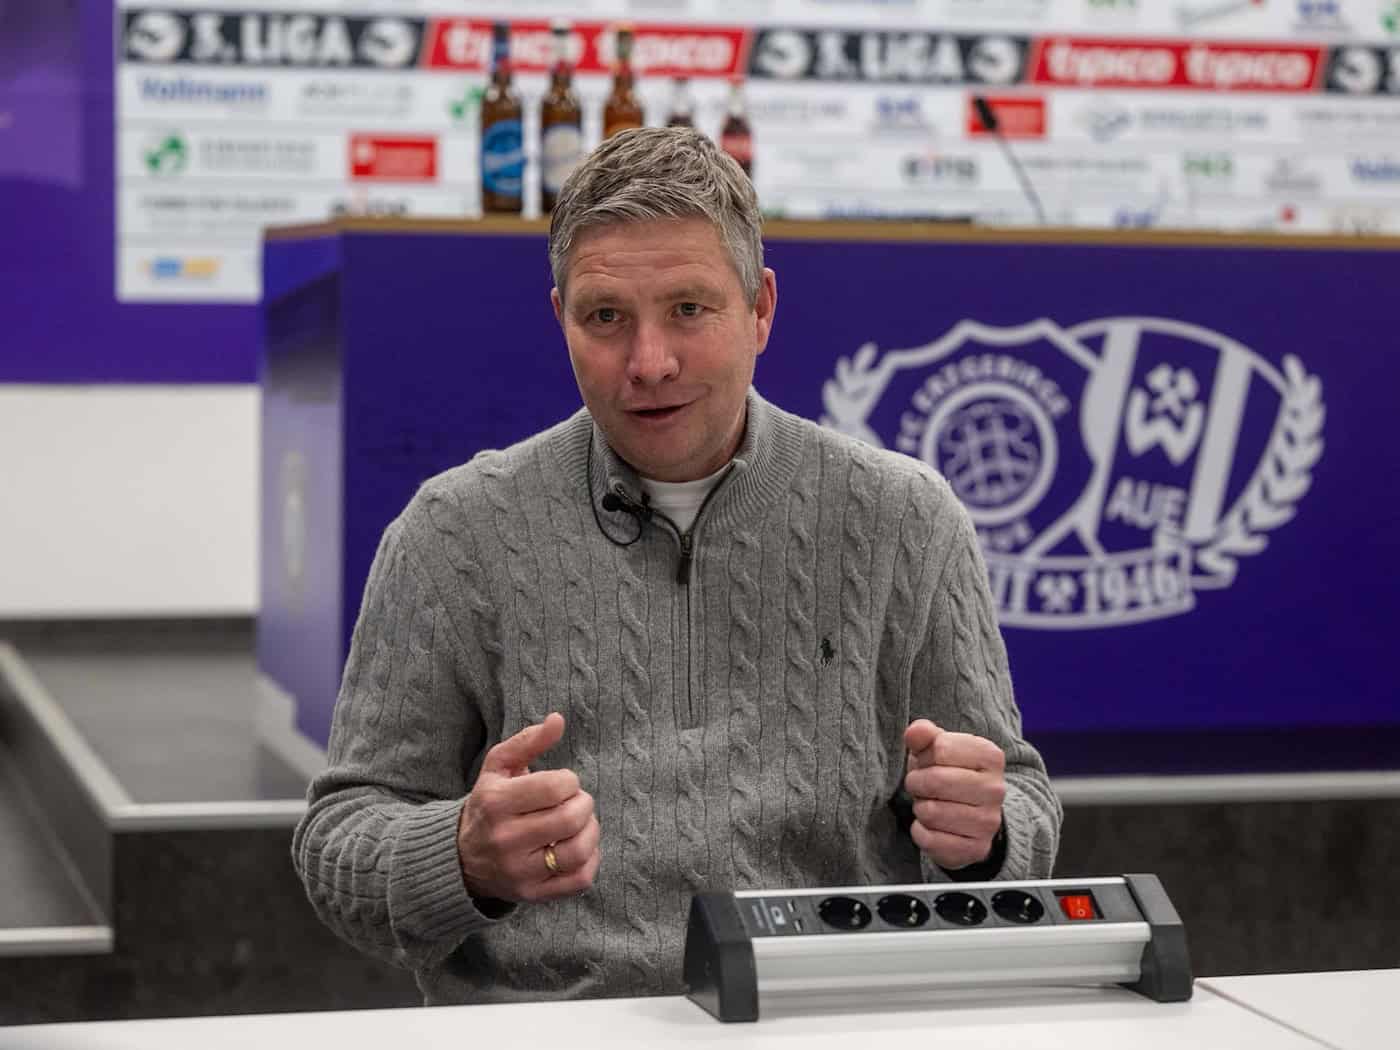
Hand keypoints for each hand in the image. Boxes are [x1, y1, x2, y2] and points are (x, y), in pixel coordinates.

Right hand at [456, 713, 600, 902]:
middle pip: (570, 819)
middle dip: (583, 804)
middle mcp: (504, 840)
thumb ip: (528, 740)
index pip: (555, 787)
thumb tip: (558, 719)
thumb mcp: (498, 767)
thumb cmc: (489, 804)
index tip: (563, 784)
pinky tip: (580, 847)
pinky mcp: (533, 894)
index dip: (570, 781)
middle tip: (575, 802)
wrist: (462, 858)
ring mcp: (518, 872)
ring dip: (591, 831)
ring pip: (578, 851)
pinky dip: (591, 860)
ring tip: (580, 823)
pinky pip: (580, 880)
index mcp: (495, 803)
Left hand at [903, 719, 1004, 870]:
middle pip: (934, 780)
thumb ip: (924, 735)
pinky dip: (920, 832)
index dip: (924, 756)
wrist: (974, 815)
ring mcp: (988, 822)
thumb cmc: (950, 773)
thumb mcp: (939, 748)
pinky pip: (929, 839)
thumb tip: (915, 731)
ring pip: (930, 811)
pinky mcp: (976, 849)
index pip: (940, 748)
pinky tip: (932, 826)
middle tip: (921, 785)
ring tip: (930, 803)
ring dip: (920, 807)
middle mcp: (996, 789)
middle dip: (917, 782)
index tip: (928, 763)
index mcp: (990, 756)